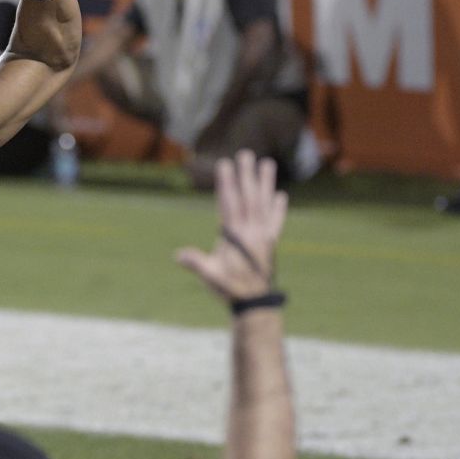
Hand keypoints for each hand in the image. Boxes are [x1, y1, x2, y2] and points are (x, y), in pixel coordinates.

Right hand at [176, 150, 287, 300]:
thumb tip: (179, 255)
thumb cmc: (229, 289)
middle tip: (246, 153)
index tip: (225, 165)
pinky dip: (278, 208)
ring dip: (266, 183)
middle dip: (247, 175)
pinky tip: (281, 195)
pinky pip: (275, 222)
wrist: (255, 304)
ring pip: (265, 204)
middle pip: (249, 198)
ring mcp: (263, 237)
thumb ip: (197, 264)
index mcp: (235, 236)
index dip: (228, 184)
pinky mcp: (270, 244)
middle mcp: (252, 232)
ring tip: (268, 163)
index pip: (230, 204)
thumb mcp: (210, 277)